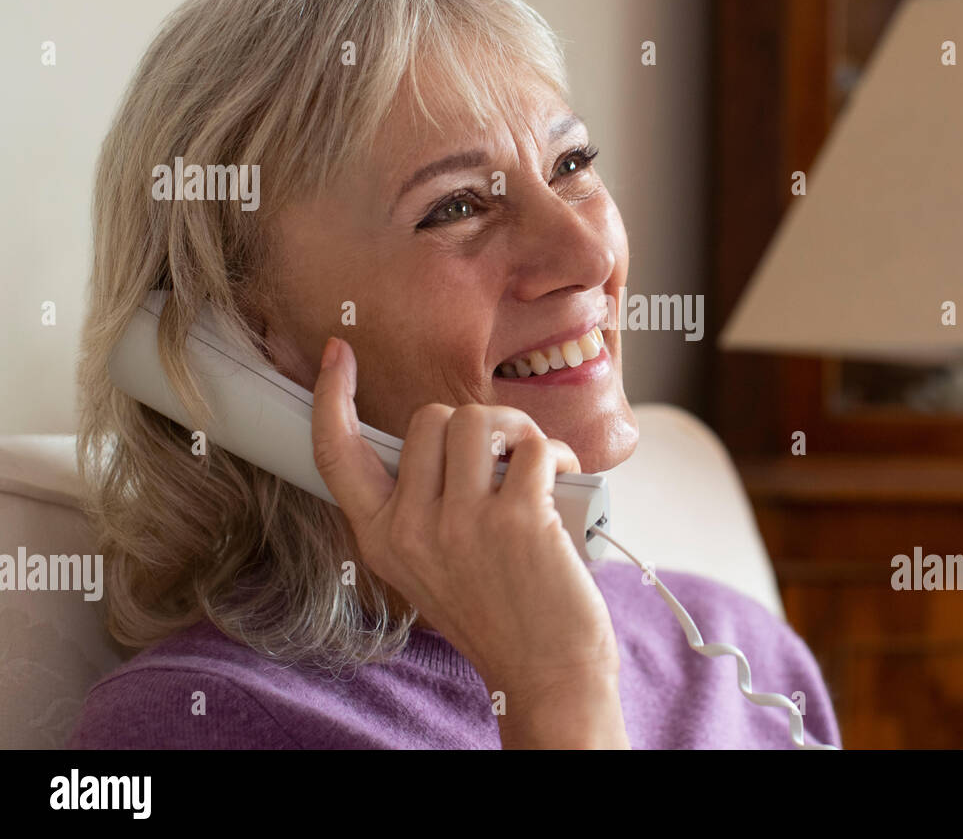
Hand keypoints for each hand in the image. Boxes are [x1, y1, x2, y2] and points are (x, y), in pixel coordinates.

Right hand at [310, 336, 626, 746]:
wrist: (547, 673)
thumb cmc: (500, 614)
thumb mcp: (432, 564)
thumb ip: (422, 507)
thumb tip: (448, 439)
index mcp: (381, 538)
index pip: (336, 455)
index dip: (332, 399)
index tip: (339, 357)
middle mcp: (411, 529)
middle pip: (428, 420)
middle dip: (475, 426)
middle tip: (505, 459)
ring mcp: (462, 524)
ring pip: (478, 422)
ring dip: (516, 431)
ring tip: (536, 466)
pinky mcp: (518, 518)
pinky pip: (533, 446)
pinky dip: (558, 454)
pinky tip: (564, 481)